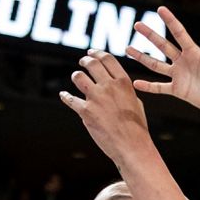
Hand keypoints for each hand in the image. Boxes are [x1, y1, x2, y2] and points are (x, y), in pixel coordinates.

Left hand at [60, 50, 149, 165]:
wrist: (132, 146)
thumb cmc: (136, 127)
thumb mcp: (136, 103)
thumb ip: (124, 91)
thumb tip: (115, 86)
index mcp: (123, 82)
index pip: (107, 59)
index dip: (97, 53)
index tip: (91, 53)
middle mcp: (109, 86)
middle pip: (92, 64)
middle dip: (85, 60)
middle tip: (82, 62)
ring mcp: (96, 98)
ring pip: (78, 77)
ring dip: (76, 76)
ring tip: (77, 78)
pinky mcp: (85, 111)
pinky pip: (70, 99)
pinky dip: (65, 97)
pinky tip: (63, 95)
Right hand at [127, 6, 199, 117]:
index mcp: (194, 52)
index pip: (179, 33)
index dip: (170, 21)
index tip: (160, 9)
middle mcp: (183, 61)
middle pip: (163, 46)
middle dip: (150, 35)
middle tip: (137, 25)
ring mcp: (179, 76)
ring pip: (156, 65)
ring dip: (142, 57)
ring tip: (128, 48)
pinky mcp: (178, 90)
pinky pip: (160, 87)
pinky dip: (148, 86)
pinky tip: (136, 83)